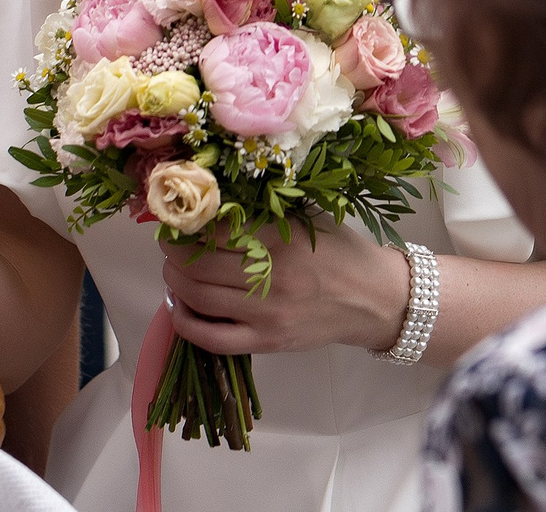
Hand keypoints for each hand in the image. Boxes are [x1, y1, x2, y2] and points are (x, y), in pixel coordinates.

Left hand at [159, 223, 414, 356]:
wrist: (375, 299)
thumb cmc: (339, 252)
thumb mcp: (305, 218)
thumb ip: (263, 211)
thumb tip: (209, 203)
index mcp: (280, 239)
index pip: (213, 230)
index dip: (185, 224)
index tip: (177, 217)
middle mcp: (270, 277)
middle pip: (197, 265)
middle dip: (172, 252)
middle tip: (169, 244)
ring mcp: (267, 315)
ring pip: (198, 299)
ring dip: (174, 282)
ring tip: (174, 270)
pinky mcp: (268, 343)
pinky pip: (212, 339)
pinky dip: (186, 321)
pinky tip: (181, 305)